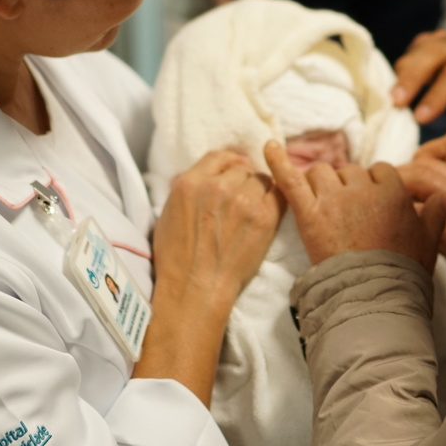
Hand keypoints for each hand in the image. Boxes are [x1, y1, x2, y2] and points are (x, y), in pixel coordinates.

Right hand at [151, 149, 282, 305]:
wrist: (196, 288)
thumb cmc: (177, 259)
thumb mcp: (167, 215)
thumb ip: (186, 191)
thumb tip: (200, 179)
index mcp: (191, 182)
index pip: (219, 157)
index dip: (231, 162)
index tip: (238, 168)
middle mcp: (217, 186)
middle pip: (243, 169)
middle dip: (244, 181)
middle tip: (245, 199)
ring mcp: (242, 200)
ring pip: (262, 180)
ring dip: (260, 191)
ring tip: (254, 209)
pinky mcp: (264, 216)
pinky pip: (278, 195)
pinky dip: (275, 200)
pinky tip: (268, 213)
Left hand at [264, 141, 445, 273]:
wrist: (375, 298)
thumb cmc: (404, 273)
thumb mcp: (430, 242)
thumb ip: (435, 214)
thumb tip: (444, 197)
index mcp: (394, 191)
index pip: (379, 170)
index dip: (373, 186)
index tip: (371, 204)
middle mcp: (363, 189)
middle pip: (348, 171)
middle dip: (346, 188)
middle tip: (346, 216)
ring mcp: (334, 199)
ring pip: (321, 172)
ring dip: (320, 184)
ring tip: (322, 206)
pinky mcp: (309, 213)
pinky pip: (290, 179)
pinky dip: (277, 162)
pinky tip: (268, 147)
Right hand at [391, 29, 445, 136]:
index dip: (437, 95)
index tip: (420, 118)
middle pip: (433, 53)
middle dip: (412, 78)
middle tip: (395, 101)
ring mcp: (443, 39)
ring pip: (418, 51)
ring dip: (403, 74)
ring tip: (390, 98)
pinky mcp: (427, 41)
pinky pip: (410, 53)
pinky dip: (401, 71)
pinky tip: (394, 89)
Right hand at [399, 134, 445, 296]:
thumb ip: (433, 228)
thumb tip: (405, 210)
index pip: (420, 175)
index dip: (393, 182)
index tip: (374, 192)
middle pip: (427, 160)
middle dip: (402, 172)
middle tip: (387, 194)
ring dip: (425, 158)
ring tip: (414, 183)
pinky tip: (437, 173)